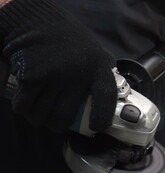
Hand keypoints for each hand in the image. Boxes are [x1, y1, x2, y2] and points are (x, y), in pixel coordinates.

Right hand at [0, 0, 116, 131]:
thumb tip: (107, 95)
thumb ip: (100, 71)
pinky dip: (22, 107)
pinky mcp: (33, 76)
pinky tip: (24, 100)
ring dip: (37, 118)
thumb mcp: (92, 51)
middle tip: (53, 123)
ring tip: (37, 112)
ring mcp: (56, 76)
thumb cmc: (65, 38)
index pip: (106, 96)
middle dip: (56, 125)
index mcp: (98, 66)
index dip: (102, 116)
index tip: (96, 127)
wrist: (34, 18)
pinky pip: (25, 105)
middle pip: (65, 116)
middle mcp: (79, 73)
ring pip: (42, 115)